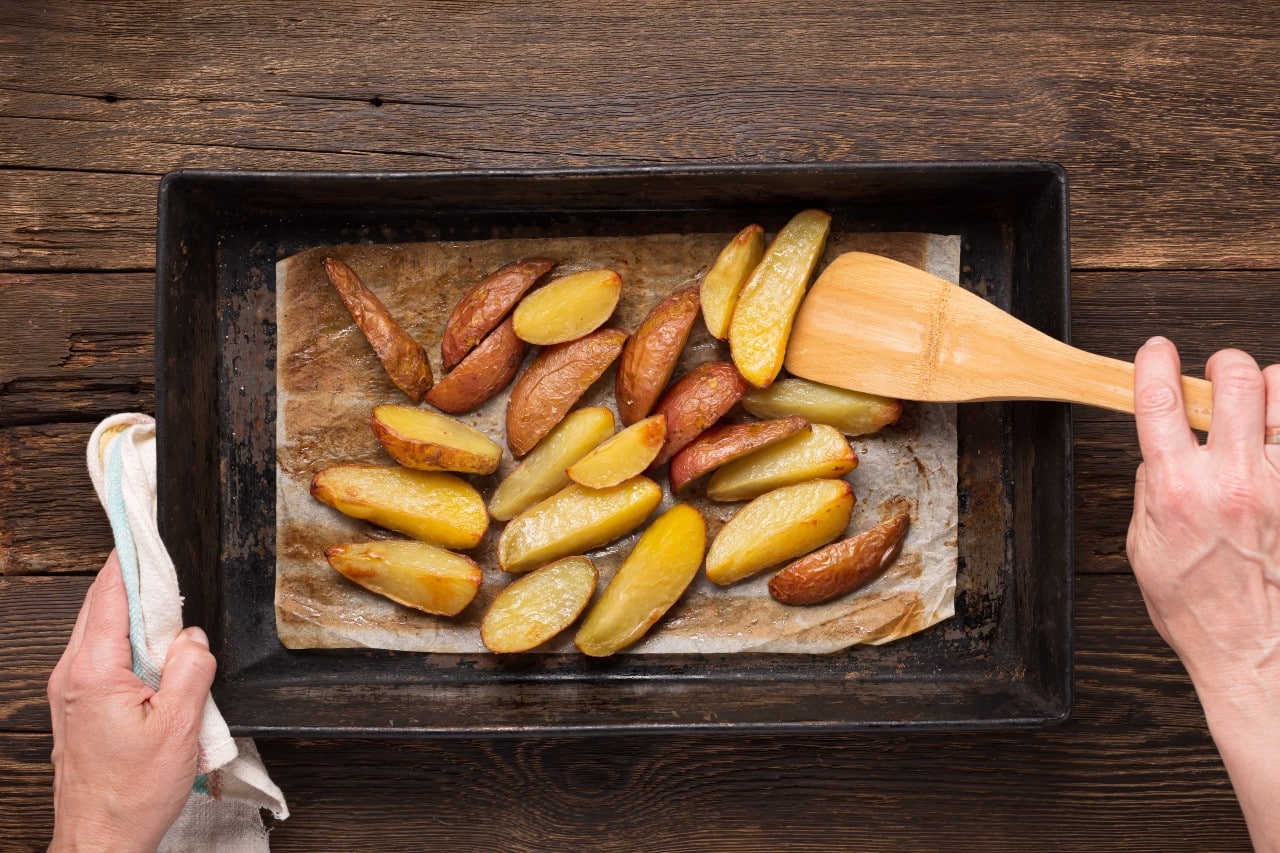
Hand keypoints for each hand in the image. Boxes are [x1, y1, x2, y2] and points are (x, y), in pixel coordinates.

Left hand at [47, 551, 216, 852]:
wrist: (101, 840)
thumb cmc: (132, 794)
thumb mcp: (179, 726)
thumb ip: (190, 668)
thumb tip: (192, 635)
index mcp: (94, 671)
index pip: (110, 593)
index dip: (130, 556)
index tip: (143, 526)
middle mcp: (72, 674)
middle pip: (101, 604)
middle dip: (134, 577)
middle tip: (167, 558)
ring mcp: (71, 690)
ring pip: (102, 629)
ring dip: (134, 612)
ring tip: (171, 608)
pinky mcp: (79, 705)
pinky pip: (103, 654)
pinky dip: (129, 641)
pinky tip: (157, 651)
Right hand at [1128, 338, 1279, 850]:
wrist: (1261, 660)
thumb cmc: (1205, 617)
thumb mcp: (1145, 554)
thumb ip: (1150, 495)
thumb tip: (1159, 456)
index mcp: (1178, 491)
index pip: (1158, 398)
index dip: (1153, 361)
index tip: (1155, 353)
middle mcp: (1235, 480)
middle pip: (1233, 376)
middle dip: (1221, 368)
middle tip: (1218, 383)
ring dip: (1269, 392)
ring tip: (1262, 414)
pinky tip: (1279, 449)